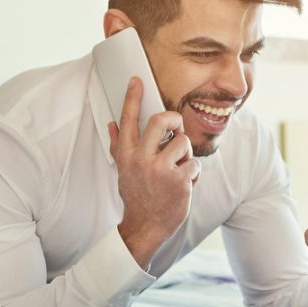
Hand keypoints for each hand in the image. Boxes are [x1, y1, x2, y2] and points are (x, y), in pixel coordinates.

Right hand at [109, 77, 200, 268]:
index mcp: (127, 154)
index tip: (136, 80)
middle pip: (162, 120)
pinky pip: (195, 163)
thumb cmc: (137, 195)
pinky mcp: (179, 180)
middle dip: (175, 120)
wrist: (145, 226)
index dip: (132, 98)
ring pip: (183, 142)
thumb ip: (119, 146)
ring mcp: (161, 169)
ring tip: (179, 169)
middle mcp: (142, 159)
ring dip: (186, 155)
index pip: (128, 120)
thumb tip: (112, 124)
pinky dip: (194, 173)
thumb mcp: (124, 170)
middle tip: (177, 129)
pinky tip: (185, 183)